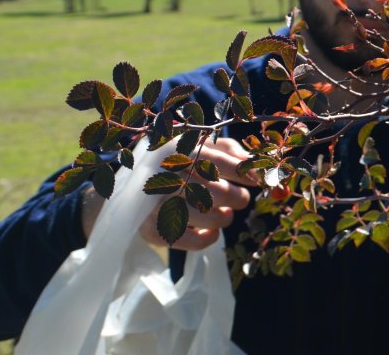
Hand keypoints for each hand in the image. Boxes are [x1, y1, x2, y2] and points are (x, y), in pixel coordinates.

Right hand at [81, 136, 260, 250]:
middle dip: (237, 198)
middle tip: (238, 200)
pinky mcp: (149, 229)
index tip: (256, 181)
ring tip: (224, 214)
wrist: (131, 189)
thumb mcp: (201, 147)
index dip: (245, 173)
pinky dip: (207, 239)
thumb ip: (229, 150)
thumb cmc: (178, 164)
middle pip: (218, 193)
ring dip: (224, 218)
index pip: (221, 162)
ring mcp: (156, 204)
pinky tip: (211, 233)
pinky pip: (189, 240)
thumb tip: (252, 162)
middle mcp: (166, 175)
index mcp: (180, 150)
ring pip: (207, 216)